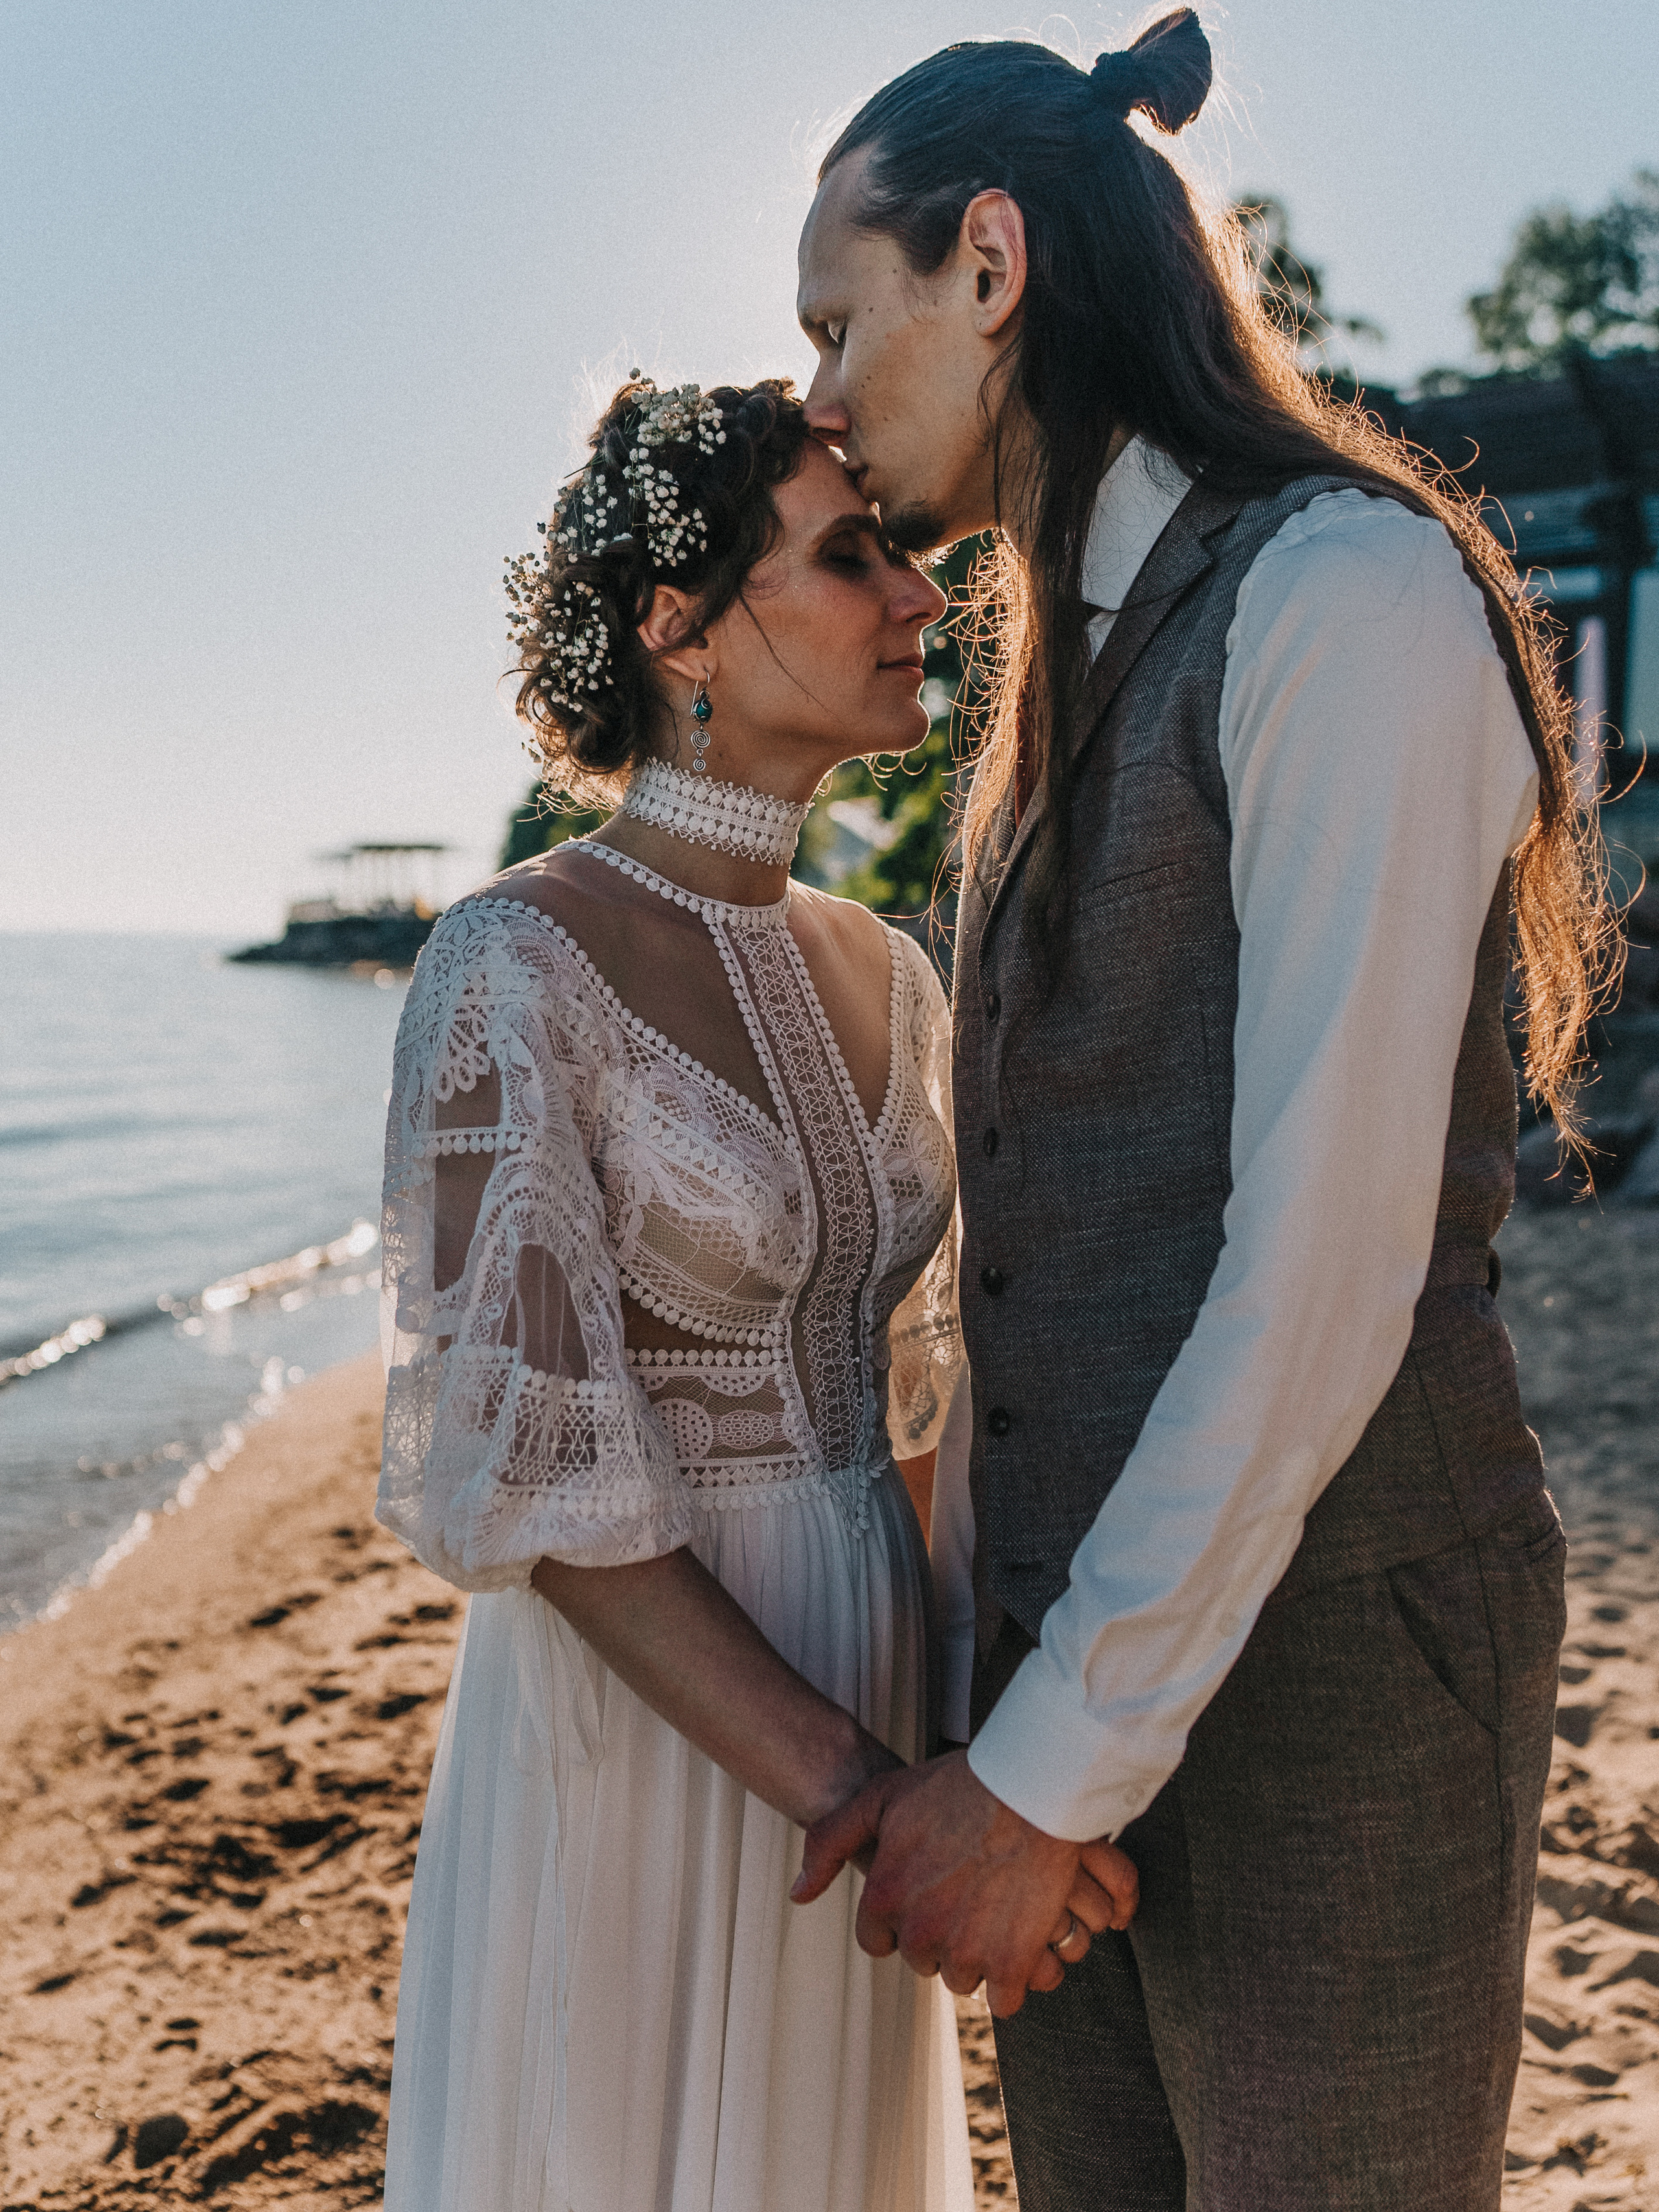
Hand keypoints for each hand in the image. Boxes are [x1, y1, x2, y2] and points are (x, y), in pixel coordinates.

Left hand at [791, 1749, 1137, 2015]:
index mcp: (886, 1896)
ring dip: (978, 1954)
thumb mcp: (881, 1797)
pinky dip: (1014, 1976)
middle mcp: (921, 1931)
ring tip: (997, 1907)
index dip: (900, 1917)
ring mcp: (967, 1951)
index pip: (878, 1939)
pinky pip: (1004, 1999)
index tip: (928, 1892)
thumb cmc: (958, 1785)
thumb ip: (829, 1843)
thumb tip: (798, 1896)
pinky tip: (1022, 1936)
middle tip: (967, 1892)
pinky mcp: (1013, 1963)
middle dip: (940, 1933)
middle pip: (922, 1959)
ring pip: (962, 1978)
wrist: (1033, 1785)